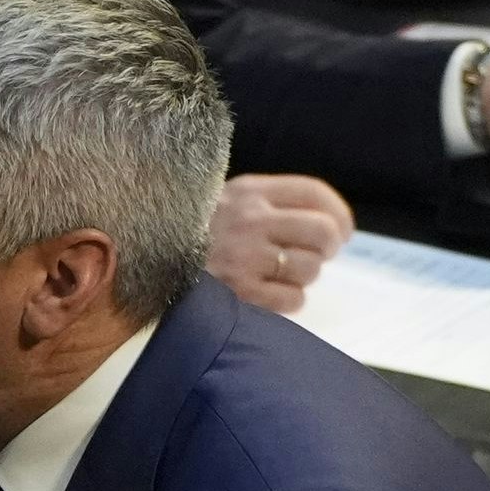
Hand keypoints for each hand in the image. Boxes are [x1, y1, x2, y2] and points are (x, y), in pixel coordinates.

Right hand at [206, 174, 355, 310]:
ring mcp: (245, 257)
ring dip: (304, 275)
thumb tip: (326, 222)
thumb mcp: (228, 200)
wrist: (145, 258)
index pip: (314, 194)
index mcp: (250, 191)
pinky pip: (291, 299)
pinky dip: (288, 299)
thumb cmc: (197, 233)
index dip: (339, 214)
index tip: (343, 230)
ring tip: (281, 273)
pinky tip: (269, 292)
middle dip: (328, 247)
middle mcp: (251, 221)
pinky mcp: (240, 292)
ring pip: (310, 269)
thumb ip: (270, 203)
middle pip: (323, 232)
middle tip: (319, 254)